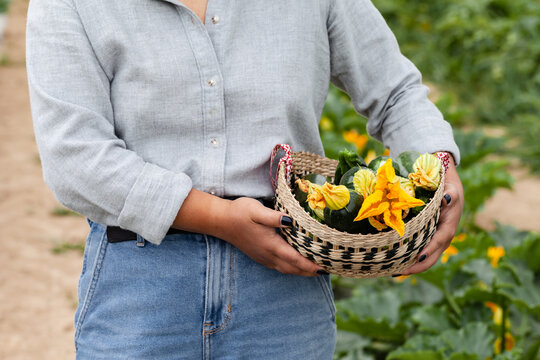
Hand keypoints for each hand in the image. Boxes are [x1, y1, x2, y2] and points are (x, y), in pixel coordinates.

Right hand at [216, 197, 323, 276]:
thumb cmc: (240, 212)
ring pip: (287, 270)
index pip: (295, 259)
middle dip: (310, 271)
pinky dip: (292, 268)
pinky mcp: (260, 256)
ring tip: (317, 270)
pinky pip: (280, 267)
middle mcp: (268, 255)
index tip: (325, 267)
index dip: (310, 265)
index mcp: (271, 245)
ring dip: (302, 271)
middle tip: (328, 270)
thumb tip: (291, 222)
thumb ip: (274, 217)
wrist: (221, 221)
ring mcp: (263, 258)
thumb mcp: (257, 210)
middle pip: (293, 268)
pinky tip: (297, 264)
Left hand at [400, 156, 463, 274]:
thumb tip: (447, 199)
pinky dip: (409, 257)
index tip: (419, 257)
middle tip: (401, 271)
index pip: (440, 240)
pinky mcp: (428, 236)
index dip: (430, 250)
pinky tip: (394, 262)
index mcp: (449, 225)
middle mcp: (443, 235)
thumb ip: (450, 194)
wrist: (448, 184)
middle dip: (418, 265)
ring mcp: (436, 237)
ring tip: (393, 271)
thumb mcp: (451, 187)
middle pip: (433, 255)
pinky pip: (420, 250)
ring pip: (426, 256)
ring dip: (412, 265)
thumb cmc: (448, 185)